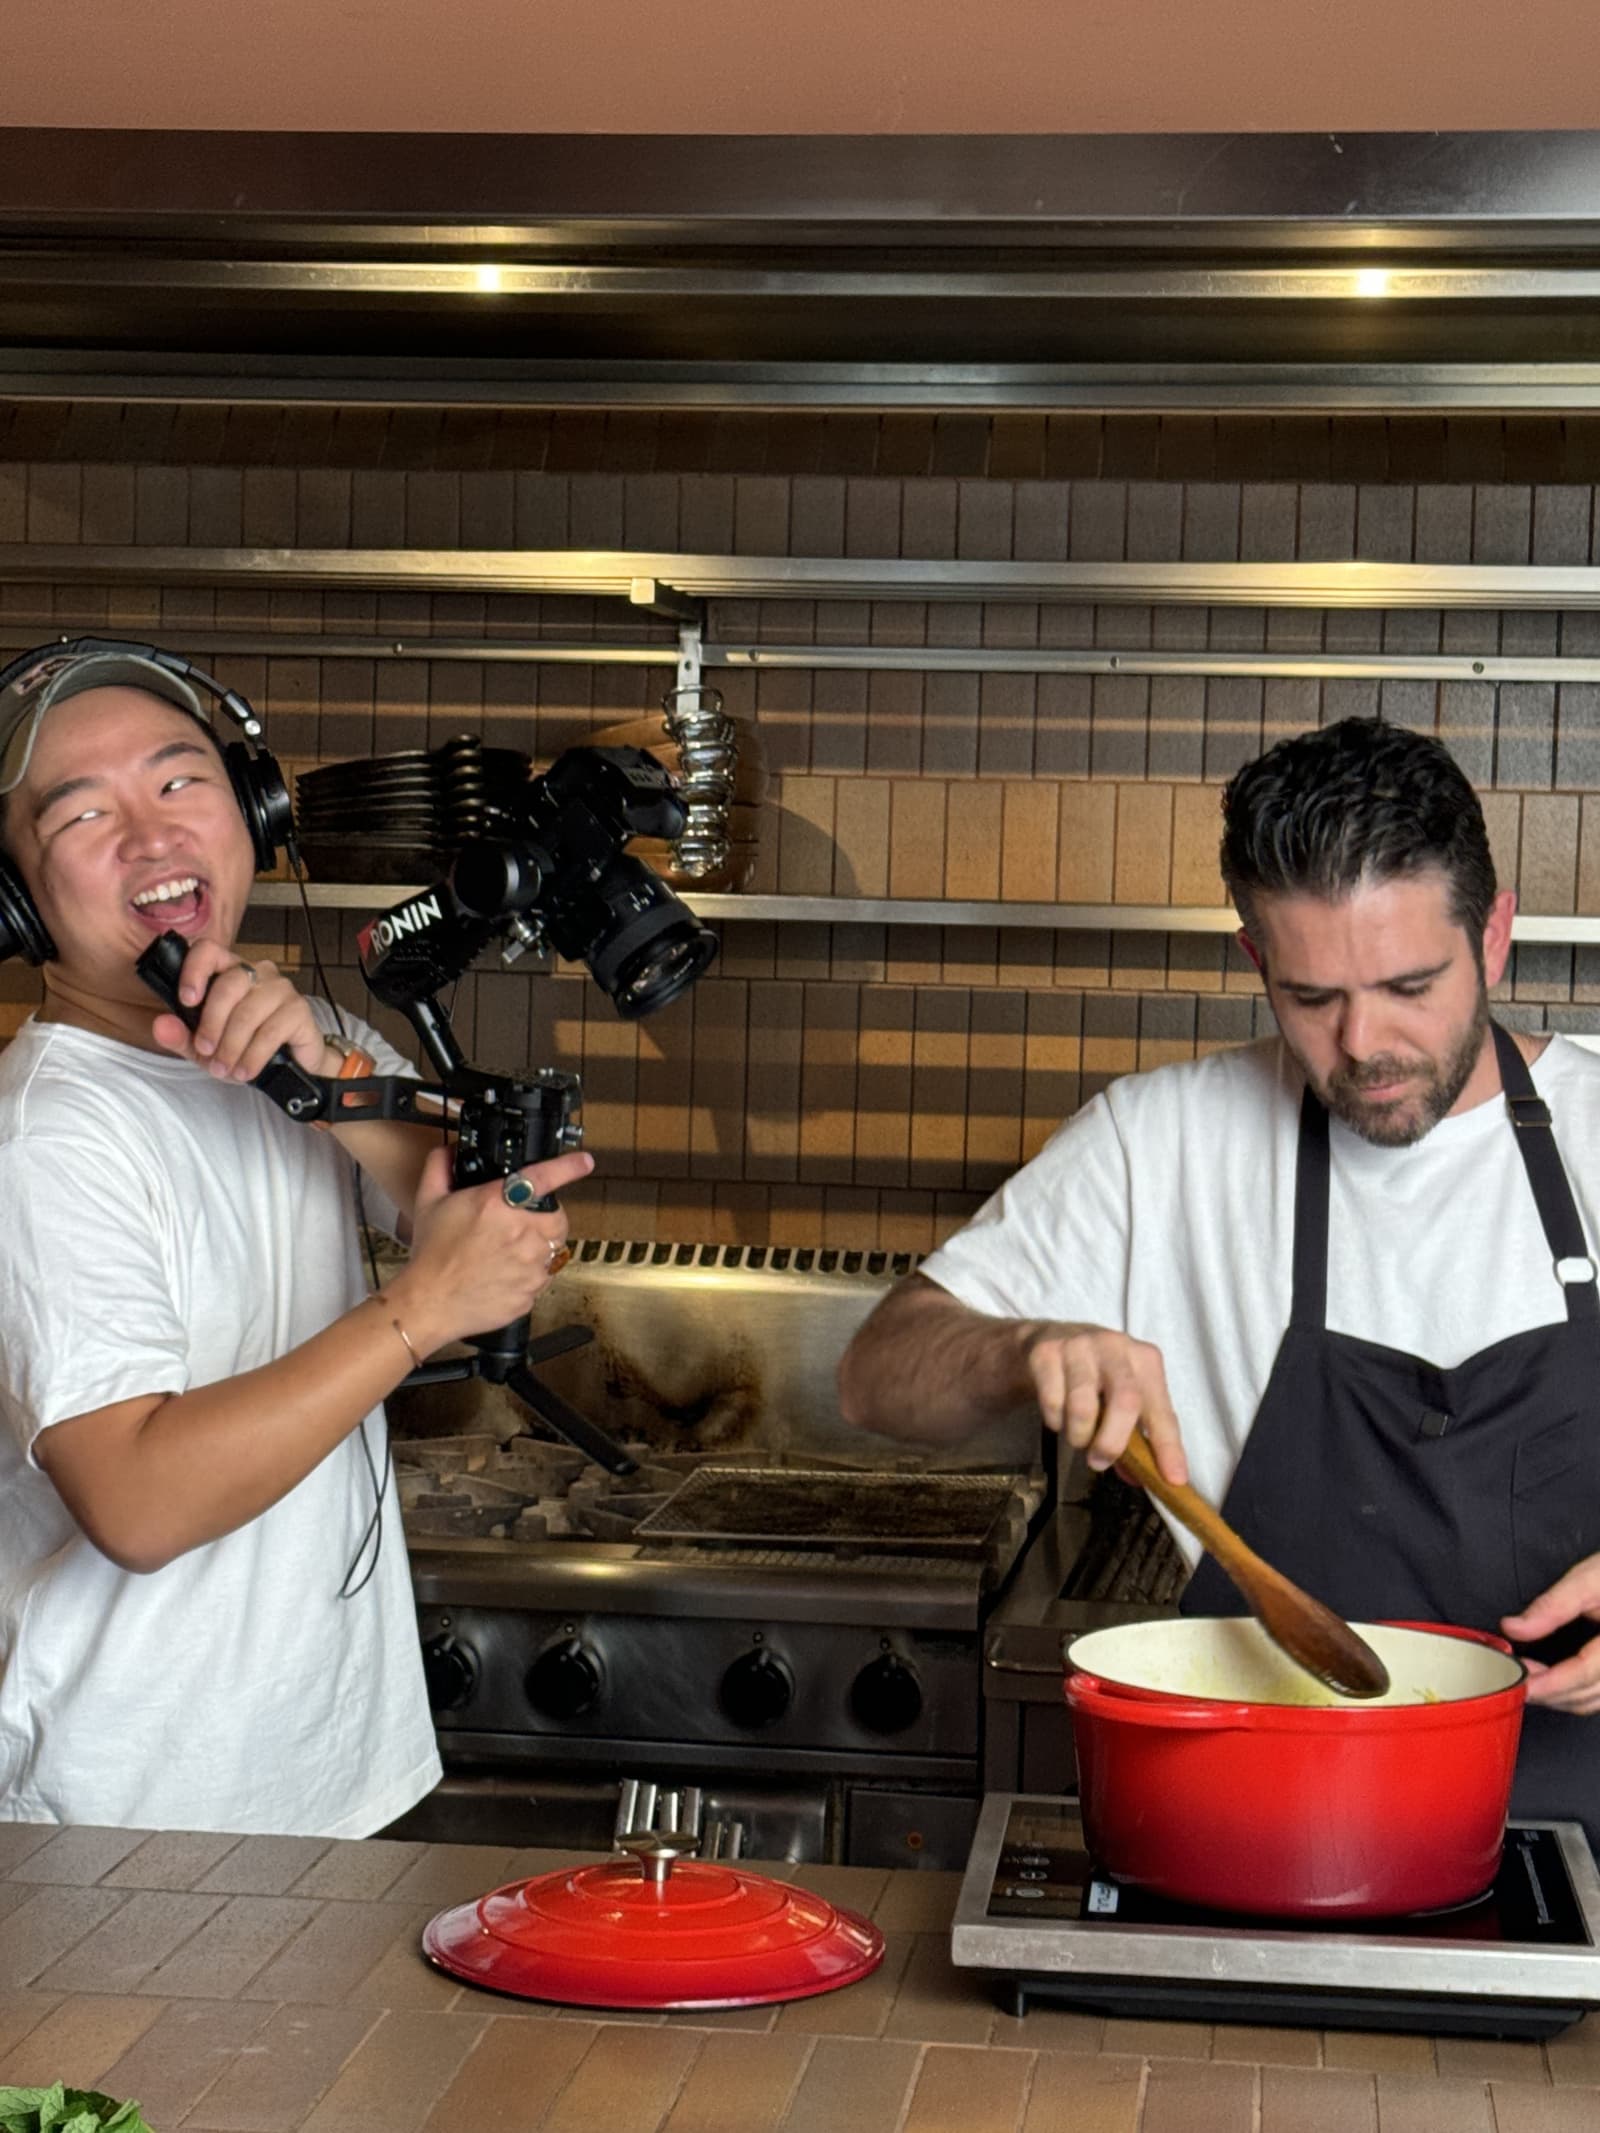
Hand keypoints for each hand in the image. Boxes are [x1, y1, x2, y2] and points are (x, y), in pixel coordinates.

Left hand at [149, 938, 330, 1082]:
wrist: (290, 1069)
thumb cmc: (245, 1049)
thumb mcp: (205, 1048)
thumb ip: (181, 1036)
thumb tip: (160, 1025)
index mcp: (229, 971)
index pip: (209, 950)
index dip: (195, 970)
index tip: (186, 1001)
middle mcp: (257, 972)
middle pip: (228, 985)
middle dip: (212, 1024)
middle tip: (206, 1052)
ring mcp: (281, 988)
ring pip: (248, 1012)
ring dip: (232, 1046)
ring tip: (225, 1069)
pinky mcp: (299, 1009)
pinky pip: (271, 1031)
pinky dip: (253, 1056)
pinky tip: (246, 1071)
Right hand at [391, 1143, 595, 1353]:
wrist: (429, 1303)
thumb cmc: (430, 1254)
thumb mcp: (428, 1201)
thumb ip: (440, 1167)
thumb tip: (450, 1149)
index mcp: (498, 1204)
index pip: (543, 1178)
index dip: (568, 1167)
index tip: (584, 1161)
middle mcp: (520, 1233)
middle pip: (557, 1218)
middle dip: (547, 1217)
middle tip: (524, 1223)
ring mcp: (530, 1266)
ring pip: (554, 1250)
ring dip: (540, 1247)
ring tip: (510, 1252)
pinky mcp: (532, 1292)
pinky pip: (542, 1278)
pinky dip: (530, 1275)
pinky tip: (505, 1274)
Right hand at [1025, 1322, 1188, 1486]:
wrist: (1047, 1338)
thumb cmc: (1095, 1375)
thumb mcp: (1120, 1397)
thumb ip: (1133, 1437)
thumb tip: (1139, 1478)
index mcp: (1145, 1359)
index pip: (1162, 1409)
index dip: (1168, 1446)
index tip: (1173, 1479)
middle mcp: (1116, 1346)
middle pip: (1126, 1402)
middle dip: (1112, 1442)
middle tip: (1099, 1462)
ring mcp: (1080, 1346)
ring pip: (1083, 1406)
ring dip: (1079, 1435)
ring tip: (1077, 1436)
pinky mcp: (1046, 1352)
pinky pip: (1053, 1401)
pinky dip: (1055, 1420)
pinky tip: (1057, 1416)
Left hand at [1502, 1555, 1599, 1713]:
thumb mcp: (1590, 1578)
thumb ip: (1553, 1605)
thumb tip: (1515, 1628)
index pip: (1584, 1672)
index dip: (1548, 1683)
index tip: (1519, 1681)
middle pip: (1587, 1694)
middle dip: (1547, 1692)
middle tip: (1512, 1676)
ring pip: (1593, 1702)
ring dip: (1558, 1696)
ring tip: (1527, 1676)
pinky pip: (1598, 1696)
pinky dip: (1572, 1693)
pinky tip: (1552, 1680)